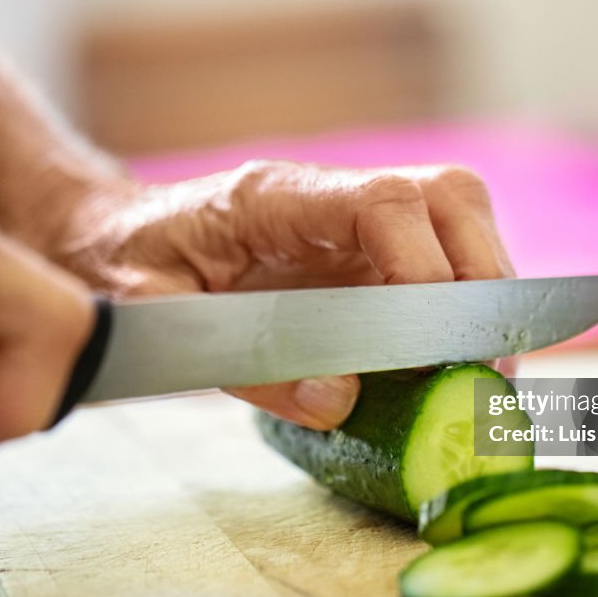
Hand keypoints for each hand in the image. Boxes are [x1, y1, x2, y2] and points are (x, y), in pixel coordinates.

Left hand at [52, 161, 516, 428]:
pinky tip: (453, 355)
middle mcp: (328, 196)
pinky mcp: (362, 246)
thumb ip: (240, 358)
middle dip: (486, 277)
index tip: (435, 344)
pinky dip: (464, 302)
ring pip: (460, 219)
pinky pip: (441, 253)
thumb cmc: (121, 266)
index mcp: (274, 198)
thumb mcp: (153, 317)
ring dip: (488, 290)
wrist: (109, 235)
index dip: (429, 269)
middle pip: (449, 197)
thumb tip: (342, 400)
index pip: (385, 203)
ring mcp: (352, 217)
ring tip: (482, 366)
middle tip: (487, 362)